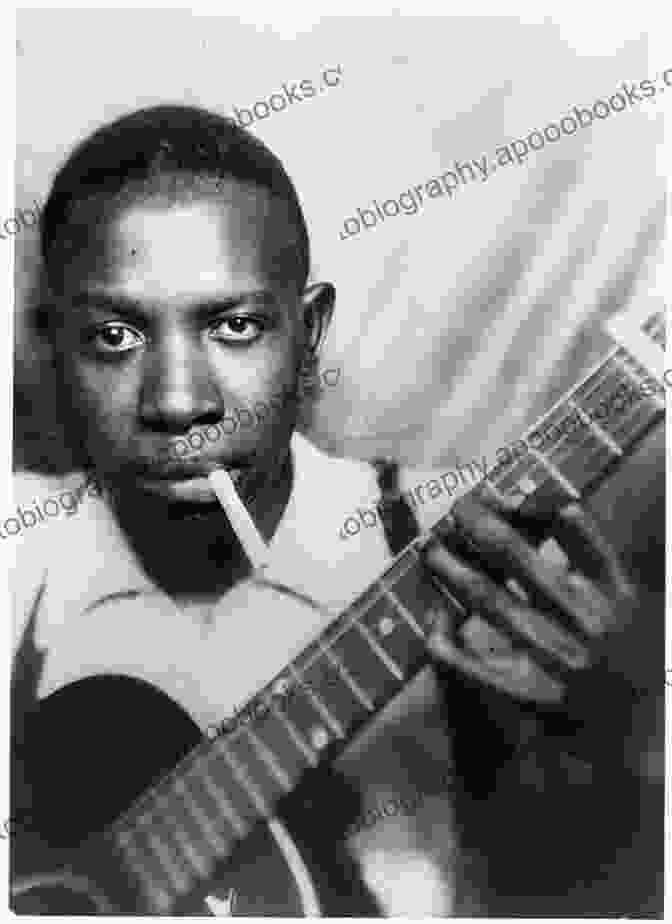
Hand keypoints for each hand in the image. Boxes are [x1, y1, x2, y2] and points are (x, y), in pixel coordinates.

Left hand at [422, 490, 638, 715]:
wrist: (635, 732)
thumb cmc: (624, 651)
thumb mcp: (624, 598)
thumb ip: (587, 551)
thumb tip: (532, 500)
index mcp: (614, 591)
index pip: (570, 525)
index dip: (529, 503)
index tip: (500, 495)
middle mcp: (585, 621)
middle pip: (517, 556)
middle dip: (478, 524)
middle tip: (456, 506)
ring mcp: (555, 658)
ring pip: (487, 599)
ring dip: (451, 568)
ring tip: (429, 547)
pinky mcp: (528, 694)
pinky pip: (472, 663)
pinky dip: (446, 638)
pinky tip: (432, 617)